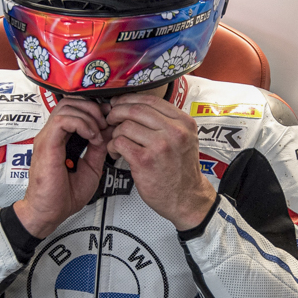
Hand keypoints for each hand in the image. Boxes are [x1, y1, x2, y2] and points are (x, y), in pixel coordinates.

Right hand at [14, 97, 108, 238]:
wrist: (50, 212)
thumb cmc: (63, 196)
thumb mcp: (91, 168)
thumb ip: (97, 150)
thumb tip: (107, 134)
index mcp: (60, 138)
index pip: (74, 108)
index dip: (94, 110)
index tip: (109, 121)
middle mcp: (52, 135)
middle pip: (70, 101)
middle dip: (92, 108)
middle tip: (105, 123)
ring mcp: (48, 138)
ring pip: (66, 106)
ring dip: (88, 115)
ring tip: (98, 132)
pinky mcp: (46, 144)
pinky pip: (62, 121)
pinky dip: (81, 124)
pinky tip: (91, 137)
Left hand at [105, 92, 216, 230]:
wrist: (187, 198)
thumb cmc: (182, 171)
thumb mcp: (185, 139)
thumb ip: (167, 122)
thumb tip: (137, 107)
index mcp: (184, 123)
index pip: (151, 99)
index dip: (129, 99)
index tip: (119, 103)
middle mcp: (174, 131)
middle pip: (135, 109)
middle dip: (117, 112)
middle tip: (111, 118)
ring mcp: (160, 146)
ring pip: (125, 126)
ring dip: (115, 133)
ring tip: (117, 142)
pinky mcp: (144, 160)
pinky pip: (119, 142)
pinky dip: (113, 146)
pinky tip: (117, 152)